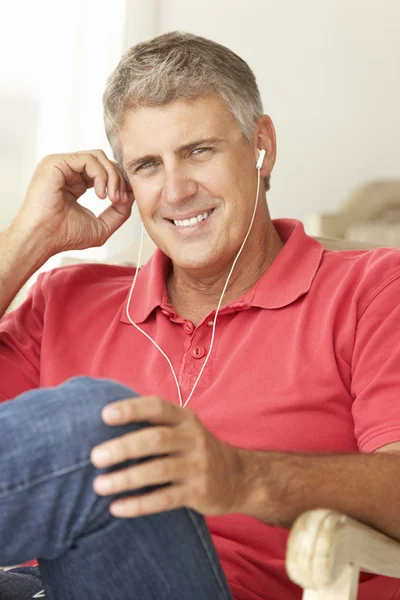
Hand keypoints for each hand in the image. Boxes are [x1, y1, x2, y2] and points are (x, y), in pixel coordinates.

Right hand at [14, 150, 134, 253]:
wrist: (43, 239)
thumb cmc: (64, 236)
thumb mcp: (102, 226)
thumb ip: (119, 211)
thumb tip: (132, 196)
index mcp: (76, 184)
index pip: (104, 172)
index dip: (120, 183)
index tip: (126, 200)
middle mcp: (68, 172)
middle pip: (104, 162)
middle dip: (119, 179)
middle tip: (121, 199)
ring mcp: (61, 165)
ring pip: (99, 157)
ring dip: (113, 176)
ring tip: (112, 197)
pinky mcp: (57, 162)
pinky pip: (89, 158)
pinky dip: (101, 174)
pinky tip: (101, 193)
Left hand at [90, 396, 245, 517]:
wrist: (239, 477)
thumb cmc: (195, 449)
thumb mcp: (183, 428)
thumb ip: (154, 424)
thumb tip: (103, 421)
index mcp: (185, 418)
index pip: (157, 407)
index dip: (132, 409)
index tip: (104, 415)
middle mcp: (193, 438)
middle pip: (156, 439)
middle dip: (123, 447)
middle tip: (95, 458)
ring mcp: (198, 466)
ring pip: (159, 470)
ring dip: (127, 478)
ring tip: (99, 486)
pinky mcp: (199, 493)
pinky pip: (165, 499)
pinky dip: (139, 504)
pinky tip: (117, 508)